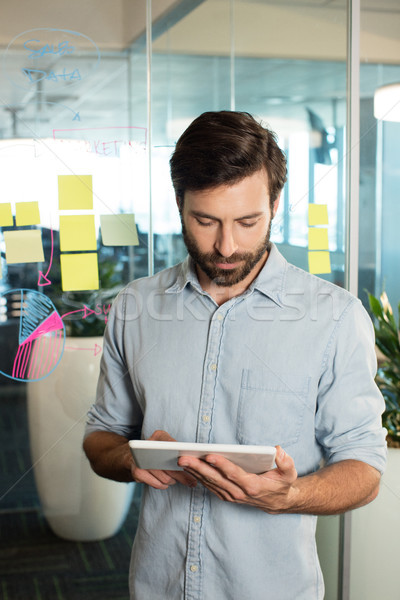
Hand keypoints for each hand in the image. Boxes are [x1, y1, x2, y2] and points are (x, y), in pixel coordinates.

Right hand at [130, 430, 196, 489]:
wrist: (132, 456)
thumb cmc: (155, 450)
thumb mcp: (165, 442)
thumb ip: (176, 448)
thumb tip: (191, 460)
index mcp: (159, 435)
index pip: (172, 444)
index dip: (181, 455)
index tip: (191, 463)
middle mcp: (148, 446)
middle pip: (170, 465)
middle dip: (183, 476)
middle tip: (193, 482)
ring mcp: (141, 460)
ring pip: (165, 477)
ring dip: (173, 481)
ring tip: (178, 480)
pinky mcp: (137, 473)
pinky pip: (157, 484)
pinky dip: (163, 485)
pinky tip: (166, 483)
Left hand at [177, 445, 297, 512]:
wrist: (278, 502)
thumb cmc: (282, 484)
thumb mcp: (290, 473)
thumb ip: (286, 462)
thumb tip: (277, 450)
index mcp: (253, 486)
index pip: (234, 474)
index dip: (221, 465)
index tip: (209, 455)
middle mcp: (239, 493)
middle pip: (216, 479)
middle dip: (198, 467)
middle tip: (184, 457)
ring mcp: (231, 496)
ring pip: (210, 483)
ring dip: (194, 472)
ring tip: (181, 460)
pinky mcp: (226, 495)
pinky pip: (210, 486)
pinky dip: (197, 477)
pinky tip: (188, 468)